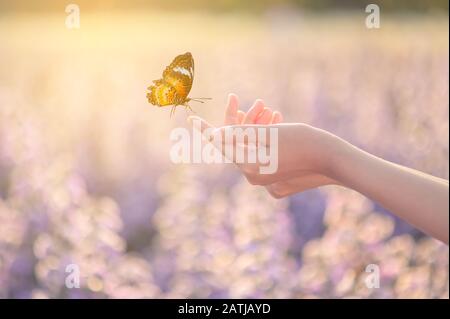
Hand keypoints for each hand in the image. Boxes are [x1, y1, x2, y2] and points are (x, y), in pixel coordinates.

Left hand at [189, 93, 339, 197]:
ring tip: (272, 111)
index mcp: (249, 167)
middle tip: (257, 104)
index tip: (191, 121)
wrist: (334, 159)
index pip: (222, 145)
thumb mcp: (268, 134)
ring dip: (258, 130)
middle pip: (239, 146)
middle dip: (245, 122)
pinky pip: (264, 159)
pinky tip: (278, 127)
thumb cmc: (303, 141)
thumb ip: (239, 135)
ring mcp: (266, 182)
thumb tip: (214, 137)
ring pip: (253, 150)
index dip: (206, 130)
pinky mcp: (278, 182)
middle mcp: (254, 177)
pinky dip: (267, 142)